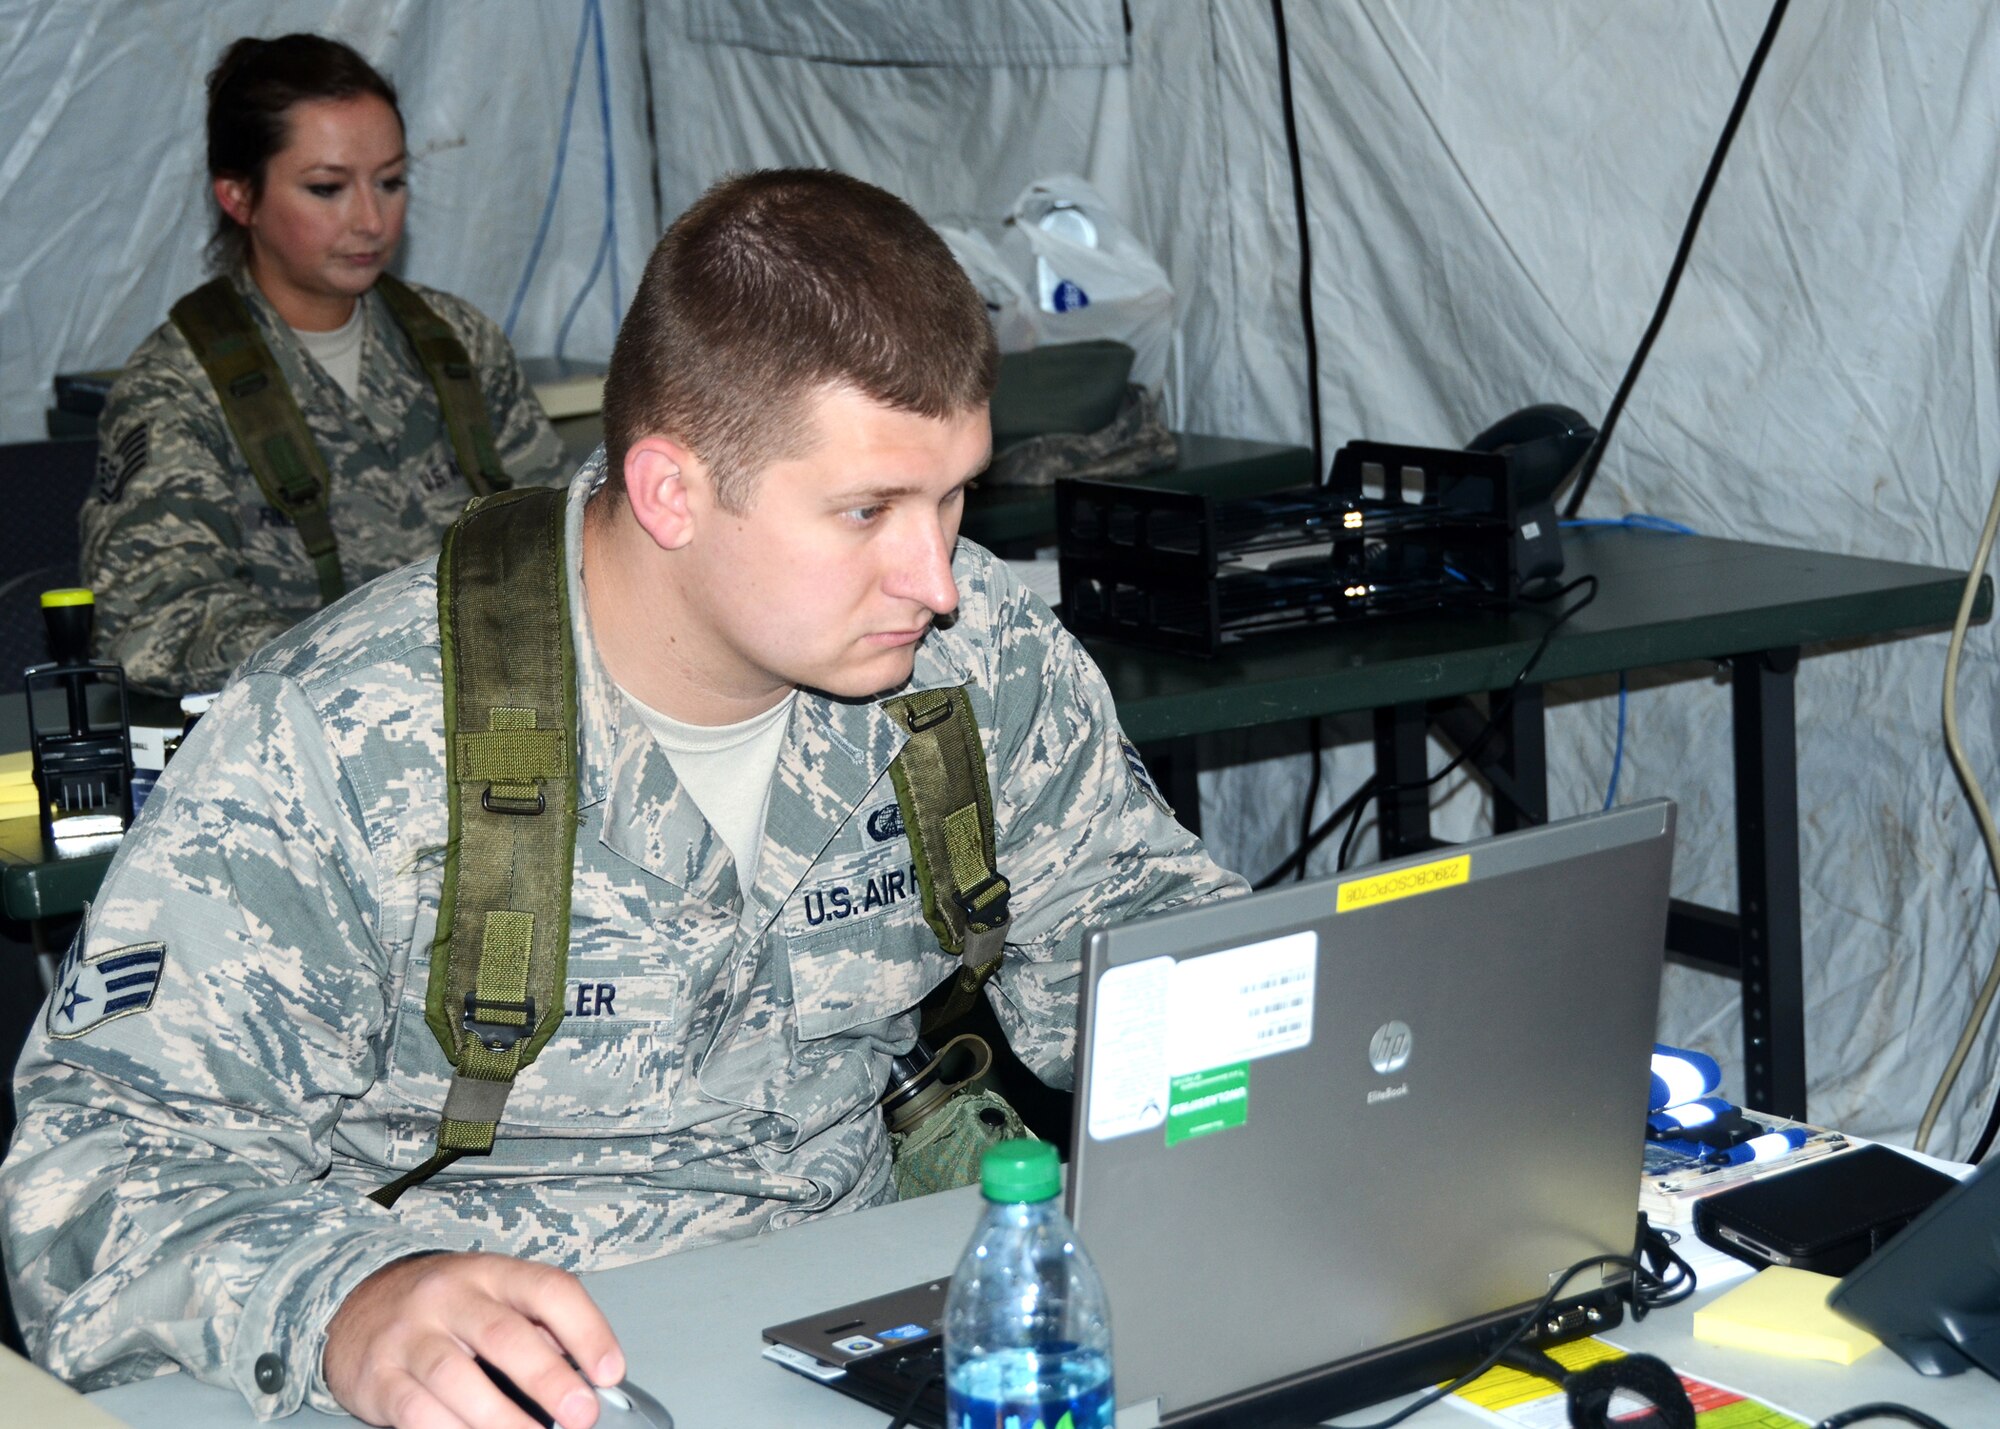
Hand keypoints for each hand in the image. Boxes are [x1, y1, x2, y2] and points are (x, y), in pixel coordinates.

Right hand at [323, 1251, 625, 1428]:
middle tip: (581, 1414)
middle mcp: (449, 1296)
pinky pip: (417, 1411)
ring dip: (502, 1418)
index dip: (587, 1330)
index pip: (549, 1290)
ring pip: (457, 1378)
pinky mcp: (378, 1376)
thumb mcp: (492, 1296)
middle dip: (548, 1378)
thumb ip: (536, 1327)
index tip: (610, 1372)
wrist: (357, 1304)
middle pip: (504, 1335)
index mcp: (492, 1272)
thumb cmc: (444, 1308)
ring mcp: (409, 1335)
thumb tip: (586, 1374)